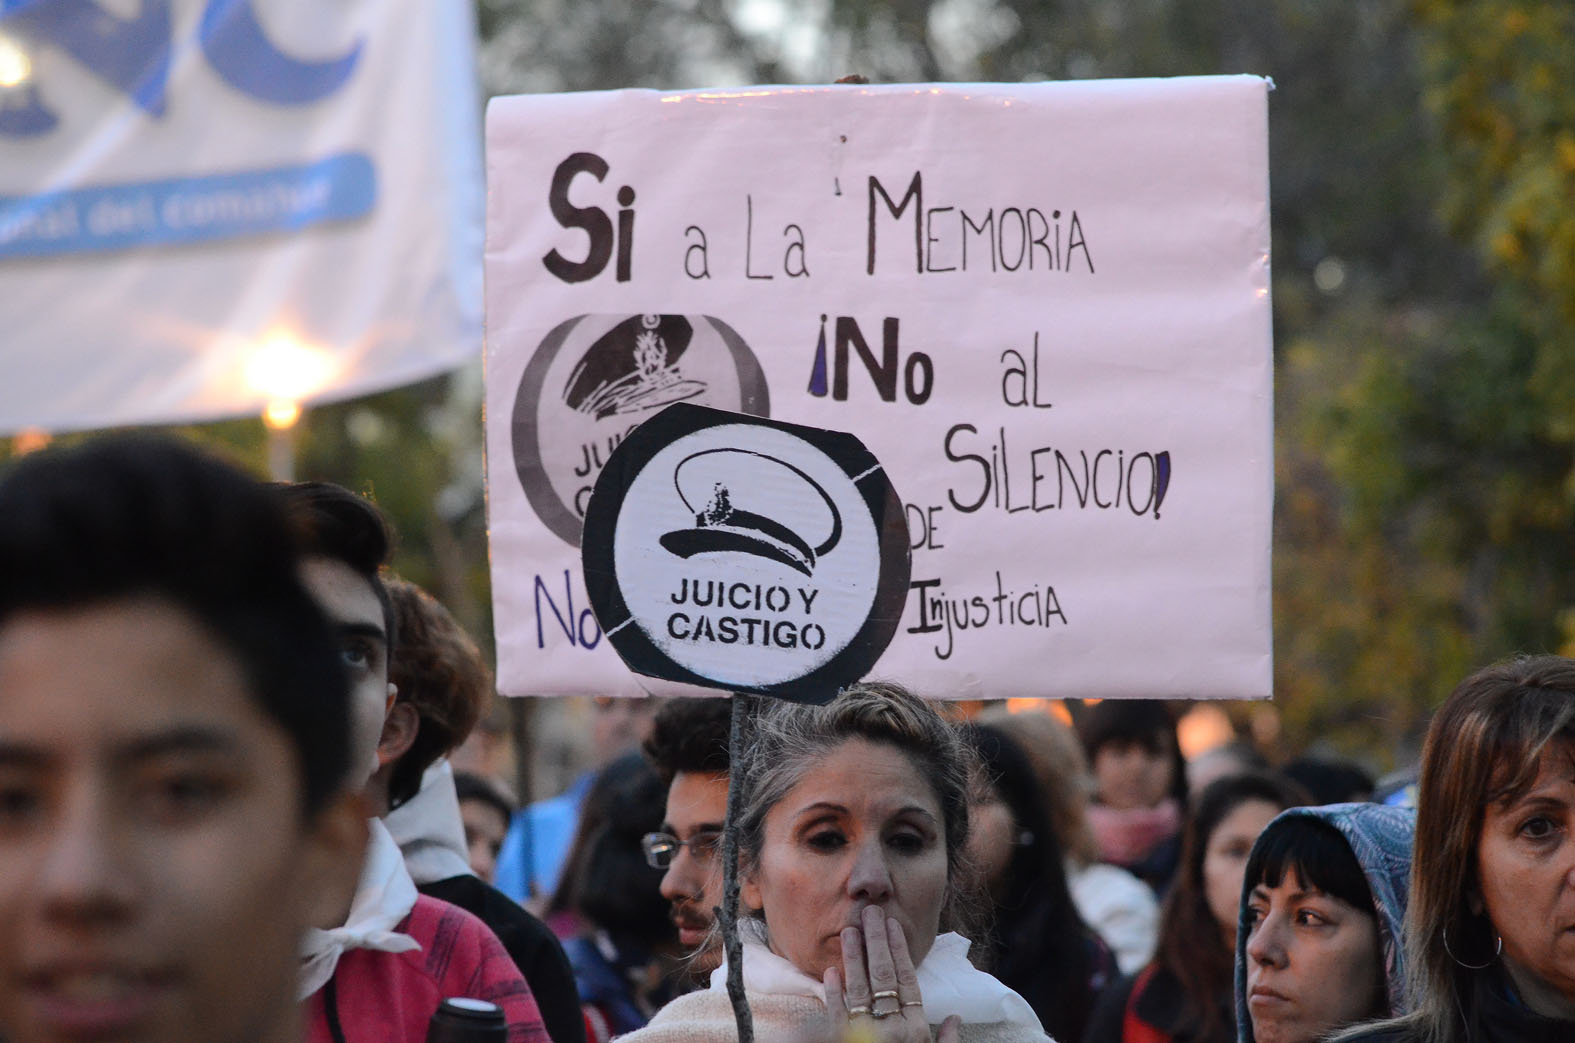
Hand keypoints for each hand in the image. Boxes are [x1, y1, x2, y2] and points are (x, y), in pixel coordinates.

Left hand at [823, 905, 960, 1042]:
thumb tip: (956, 1018)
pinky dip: (834, 994)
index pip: (908, 981)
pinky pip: (837, 1016)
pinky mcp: (843, 1042)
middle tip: (870, 913)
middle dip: (877, 941)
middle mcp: (892, 1028)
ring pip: (859, 990)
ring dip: (854, 958)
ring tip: (849, 931)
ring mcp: (866, 1034)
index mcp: (916, 1029)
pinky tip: (831, 971)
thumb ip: (947, 1040)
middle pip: (884, 977)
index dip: (900, 951)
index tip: (892, 925)